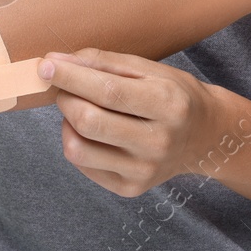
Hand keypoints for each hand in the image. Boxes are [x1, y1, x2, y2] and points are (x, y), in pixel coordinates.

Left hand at [39, 47, 233, 197]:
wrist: (204, 136)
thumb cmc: (173, 94)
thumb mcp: (148, 69)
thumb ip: (103, 62)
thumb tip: (56, 61)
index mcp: (168, 104)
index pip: (108, 91)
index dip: (71, 77)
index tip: (46, 65)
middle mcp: (158, 142)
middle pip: (89, 122)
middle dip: (66, 98)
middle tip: (67, 86)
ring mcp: (144, 171)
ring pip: (78, 149)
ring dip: (66, 122)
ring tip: (80, 109)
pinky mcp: (130, 189)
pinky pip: (83, 165)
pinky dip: (76, 141)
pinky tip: (92, 130)